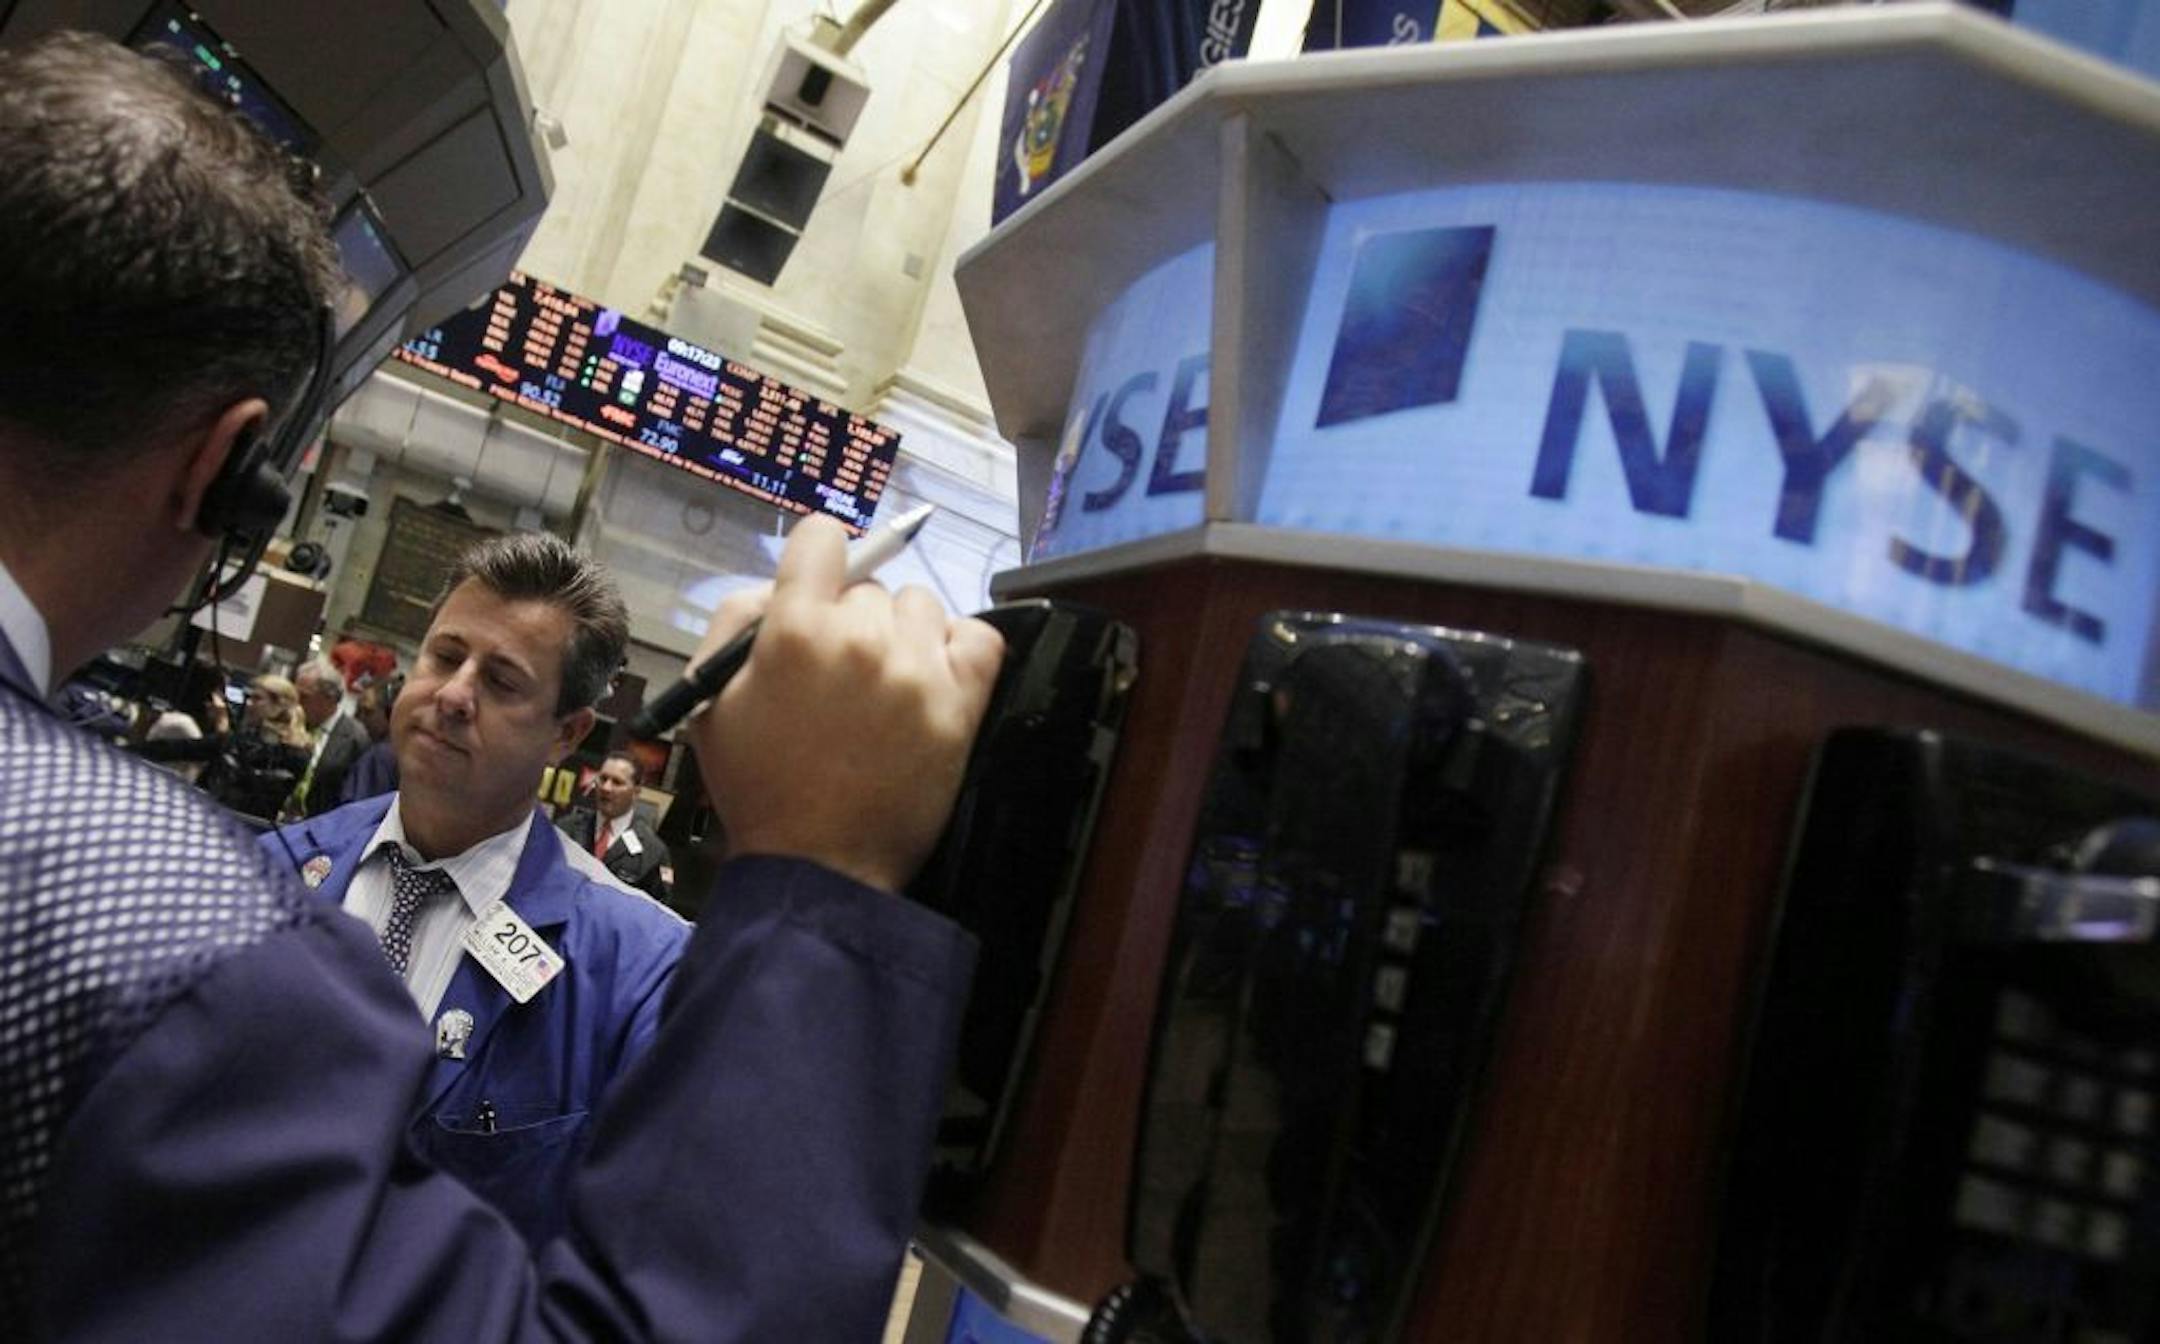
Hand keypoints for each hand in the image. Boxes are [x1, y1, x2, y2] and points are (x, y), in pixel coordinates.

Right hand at [687, 515, 1004, 893]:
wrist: (819, 864)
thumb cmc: (759, 785)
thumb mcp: (712, 700)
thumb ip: (736, 623)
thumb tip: (779, 586)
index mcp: (795, 630)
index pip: (822, 537)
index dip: (817, 560)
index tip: (818, 590)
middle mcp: (862, 638)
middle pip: (870, 586)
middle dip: (852, 619)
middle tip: (840, 673)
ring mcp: (917, 669)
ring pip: (921, 607)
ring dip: (902, 634)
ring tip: (883, 684)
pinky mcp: (961, 703)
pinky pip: (980, 637)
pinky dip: (958, 647)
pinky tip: (931, 675)